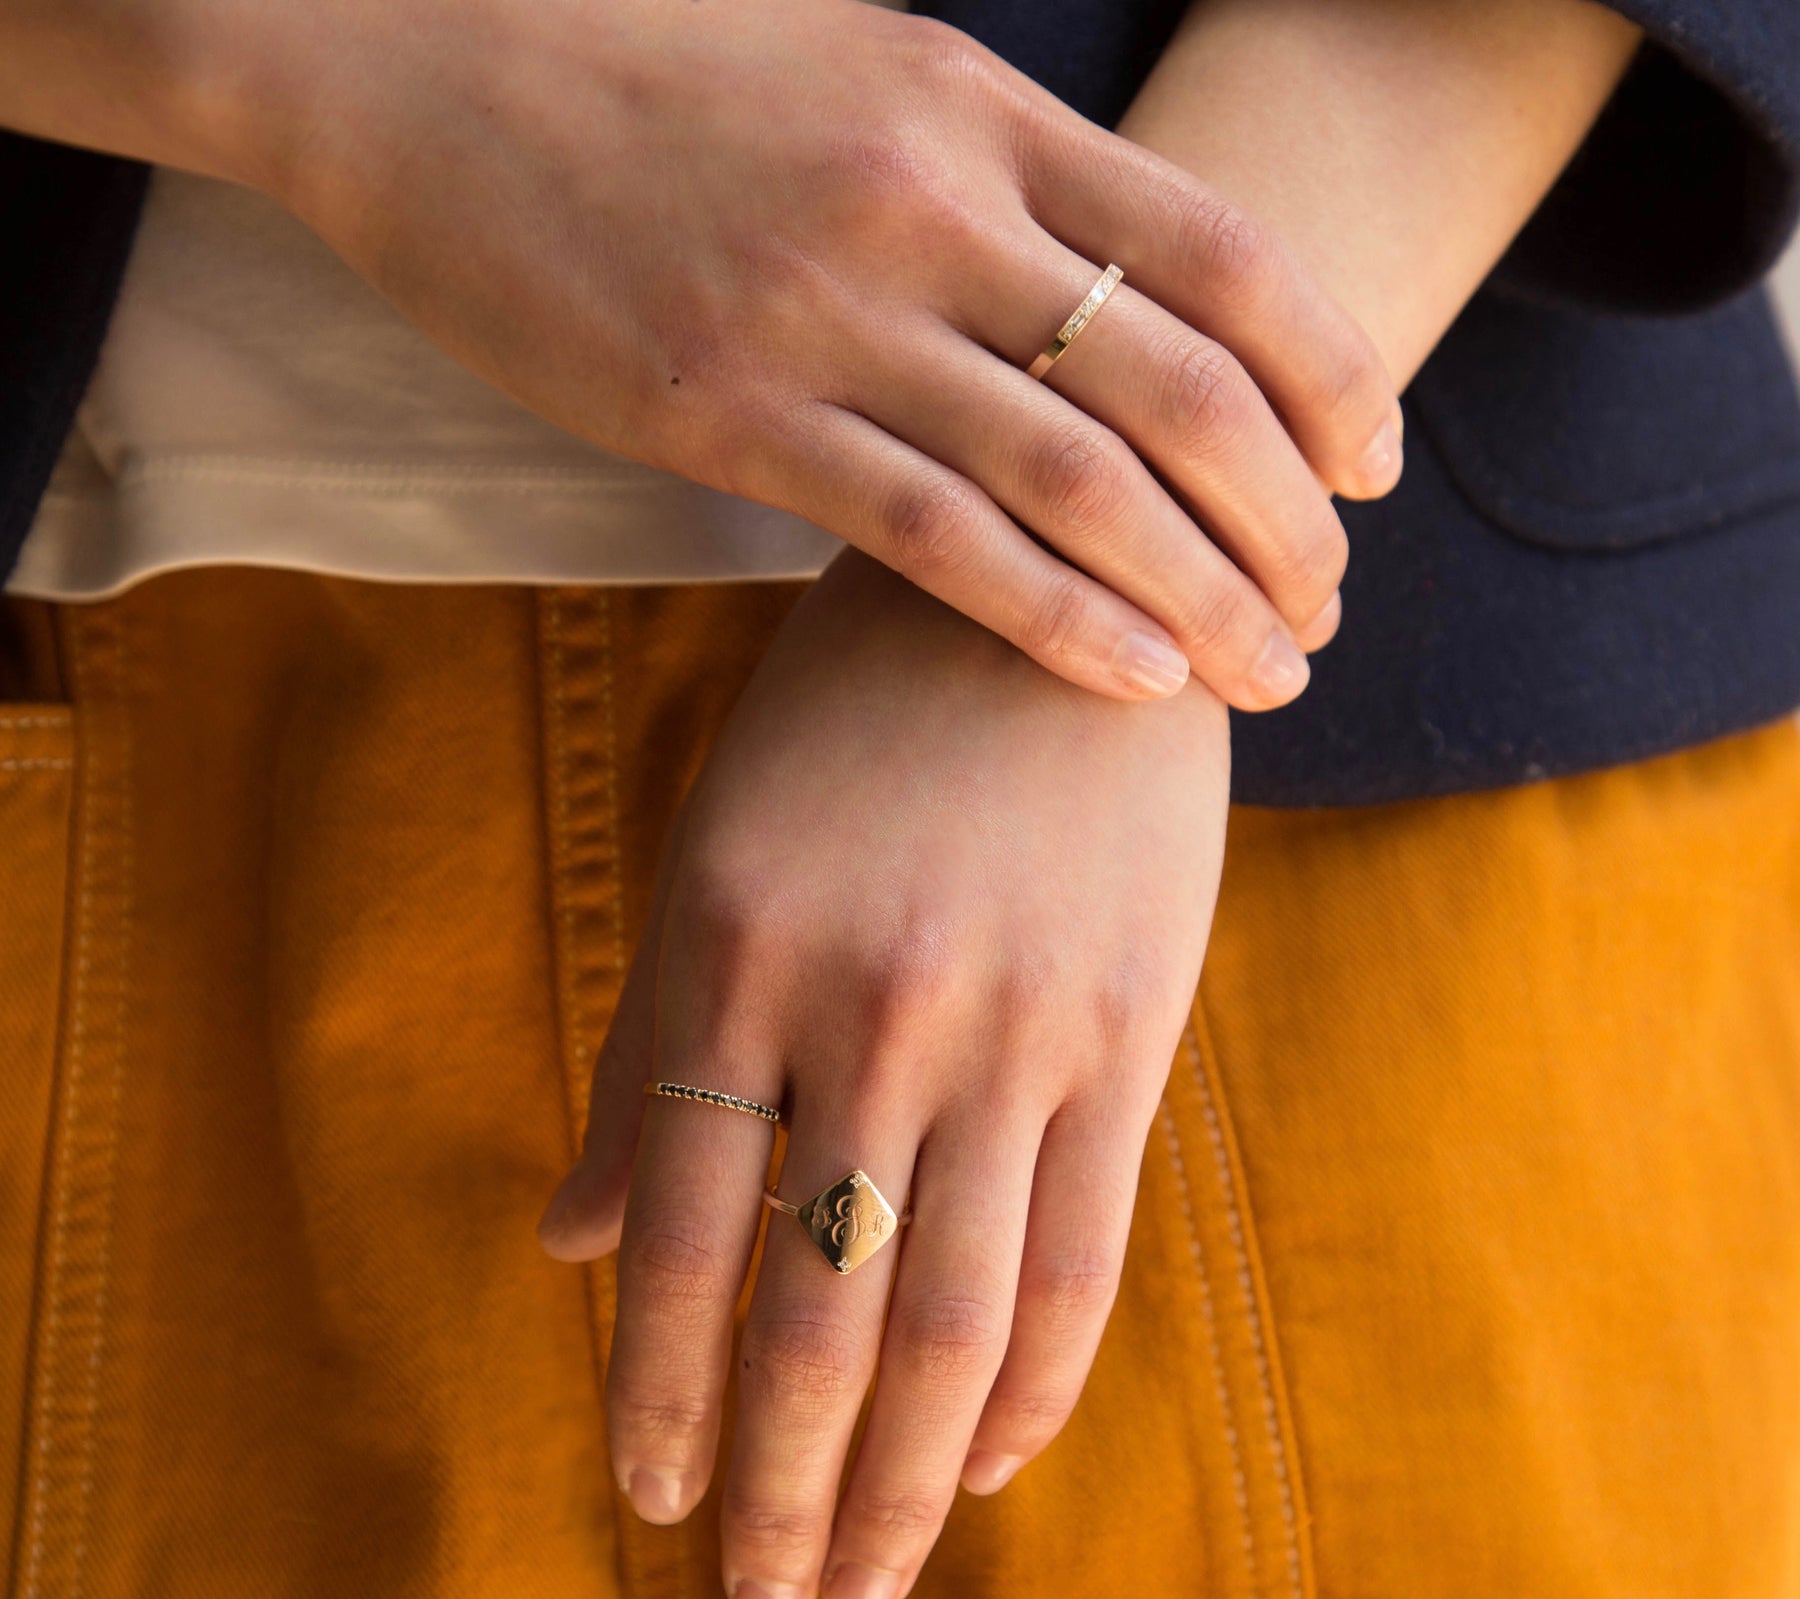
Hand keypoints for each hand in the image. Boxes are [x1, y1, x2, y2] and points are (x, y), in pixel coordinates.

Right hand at [141, 0, 1398, 704]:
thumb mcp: (859, 82)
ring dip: (1200, 594)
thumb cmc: (650, 84)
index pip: (1225, 249)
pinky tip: (1134, 681)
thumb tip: (1107, 305)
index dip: (1332, 373)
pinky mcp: (730, 415)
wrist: (417, 65)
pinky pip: (940, 537)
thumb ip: (993, 183)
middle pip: (1182, 383)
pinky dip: (1057, 619)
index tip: (1374, 471)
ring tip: (1267, 675)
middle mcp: (928, 203)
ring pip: (1080, 478)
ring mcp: (828, 310)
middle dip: (1287, 521)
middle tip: (1328, 613)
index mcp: (978, 109)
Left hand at [539, 549, 1228, 1598]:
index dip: (665, 1396)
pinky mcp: (1126, 1033)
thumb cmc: (855, 730)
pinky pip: (1081, 1252)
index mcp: (737, 959)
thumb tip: (575, 1250)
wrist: (1055, 599)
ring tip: (865, 1585)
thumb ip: (654, 1059)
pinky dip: (1032, 1384)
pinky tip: (985, 1463)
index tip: (657, 1511)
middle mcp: (868, 1013)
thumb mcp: (720, 859)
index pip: (688, 1237)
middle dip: (783, 1487)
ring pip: (951, 1318)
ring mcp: (1010, 1030)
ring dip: (901, 1480)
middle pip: (819, 1315)